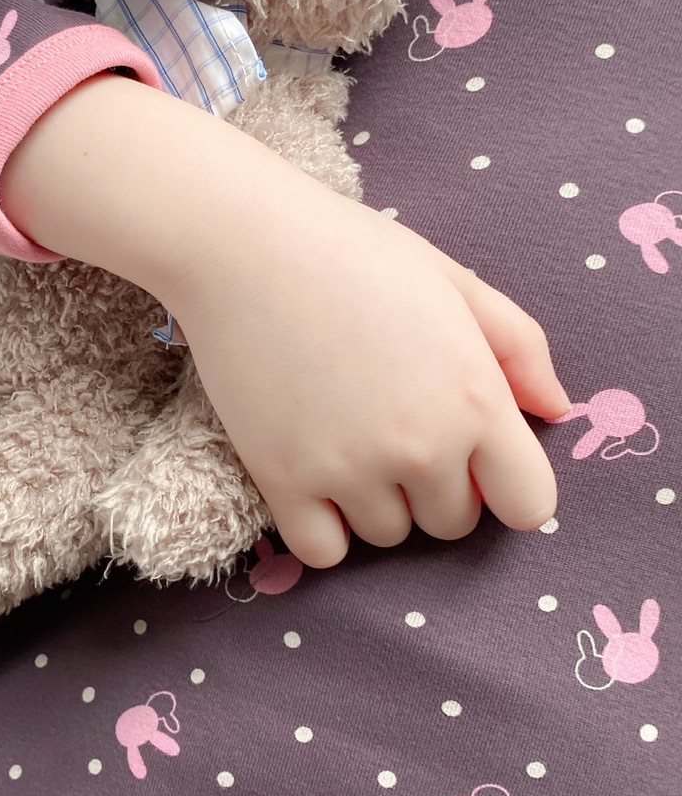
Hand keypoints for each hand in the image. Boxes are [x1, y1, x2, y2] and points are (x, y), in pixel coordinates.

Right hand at [167, 172, 568, 567]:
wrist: (242, 244)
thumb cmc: (350, 251)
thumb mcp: (453, 281)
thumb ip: (520, 345)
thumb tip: (554, 409)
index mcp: (476, 398)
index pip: (529, 505)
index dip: (502, 484)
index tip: (469, 456)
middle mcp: (421, 447)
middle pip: (452, 522)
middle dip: (432, 486)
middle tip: (388, 423)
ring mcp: (350, 468)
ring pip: (386, 534)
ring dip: (373, 500)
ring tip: (341, 433)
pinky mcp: (283, 480)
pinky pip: (323, 551)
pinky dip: (321, 526)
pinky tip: (310, 474)